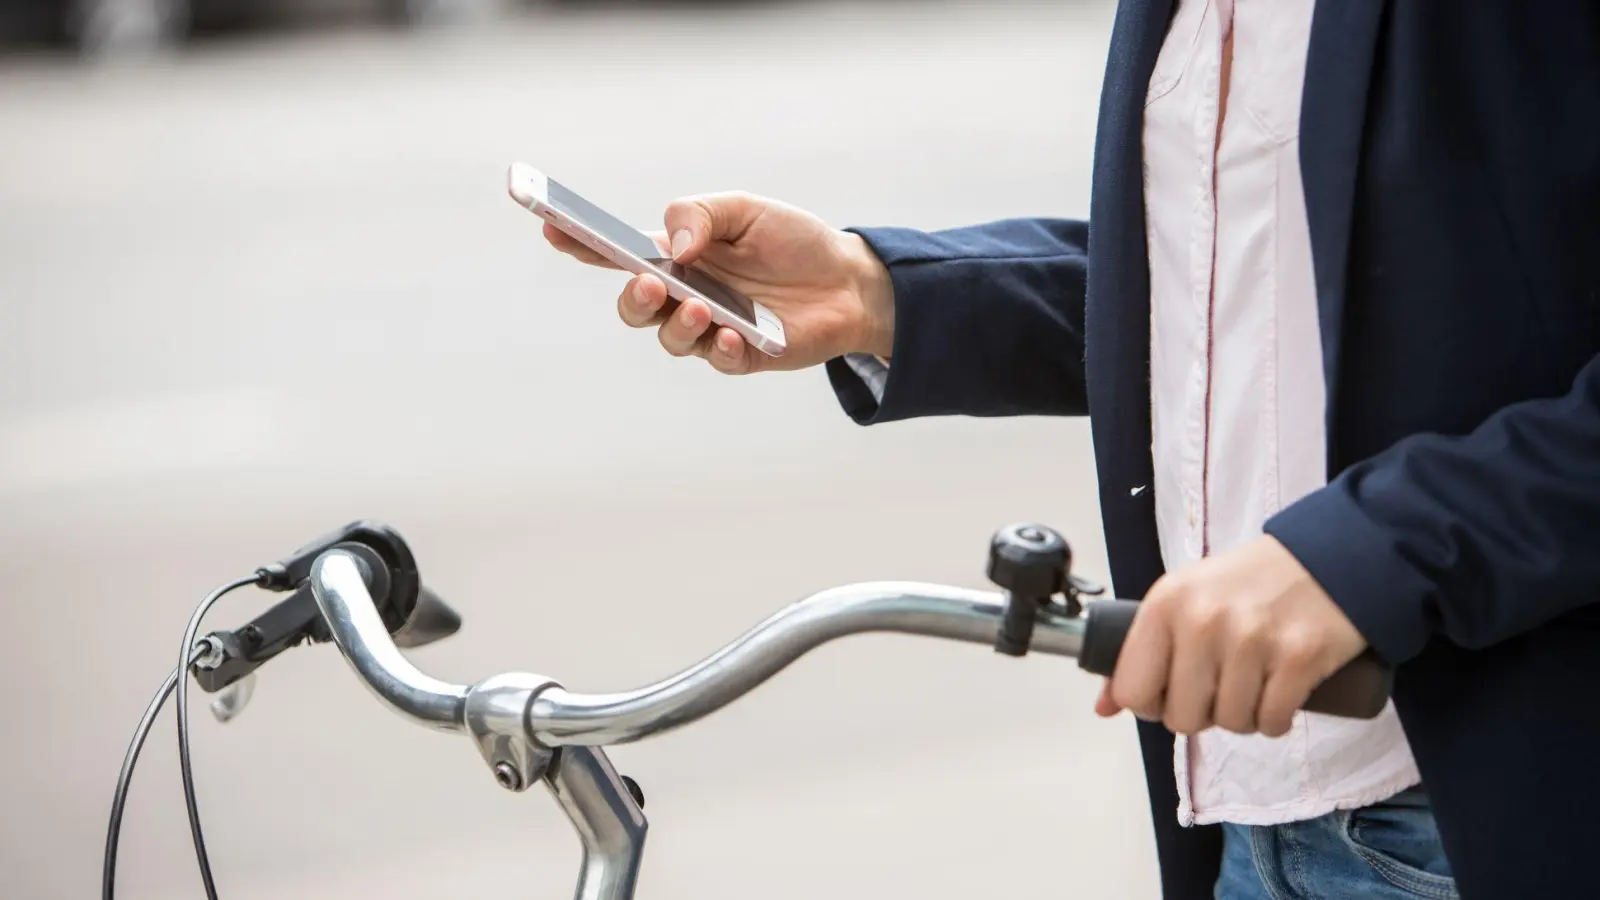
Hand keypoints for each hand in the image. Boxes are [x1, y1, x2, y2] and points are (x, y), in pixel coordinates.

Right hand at [543, 192, 893, 373]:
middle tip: (651, 284)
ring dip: (678, 325)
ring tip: (702, 309)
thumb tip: (674, 246)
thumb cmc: (792, 240)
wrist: (849, 278)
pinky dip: (722, 348)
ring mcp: (711, 328)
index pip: (617, 253)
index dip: (580, 244)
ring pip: (670, 338)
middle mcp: (685, 294)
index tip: (552, 229)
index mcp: (675, 256)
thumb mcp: (747, 210)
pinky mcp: (743, 355)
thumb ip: (703, 215)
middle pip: (634, 307)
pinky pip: (719, 360)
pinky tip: (734, 336)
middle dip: (632, 298)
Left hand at [1094, 535, 1367, 737]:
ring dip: (1243, 716)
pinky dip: (1276, 720)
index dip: (1152, 704)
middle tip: (1222, 687)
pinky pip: (1272, 722)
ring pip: (1231, 723)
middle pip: (1182, 717)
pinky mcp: (1299, 657)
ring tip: (1254, 684)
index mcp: (1165, 604)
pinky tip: (1280, 695)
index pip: (1133, 690)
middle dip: (1203, 713)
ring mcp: (1252, 639)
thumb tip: (1105, 707)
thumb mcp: (1185, 599)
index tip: (1173, 693)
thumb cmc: (1248, 584)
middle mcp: (1202, 620)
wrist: (1327, 555)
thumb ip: (1142, 651)